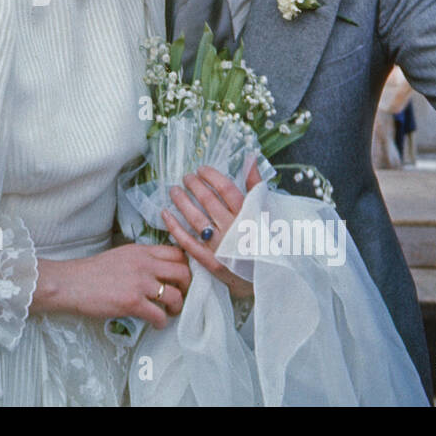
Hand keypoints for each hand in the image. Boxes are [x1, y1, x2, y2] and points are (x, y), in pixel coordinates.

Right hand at [32, 243, 191, 329]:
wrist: (71, 283)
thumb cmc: (92, 272)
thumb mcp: (120, 256)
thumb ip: (140, 260)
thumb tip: (158, 272)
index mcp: (141, 251)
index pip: (177, 253)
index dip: (186, 266)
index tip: (182, 278)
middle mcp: (144, 264)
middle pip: (183, 272)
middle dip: (187, 287)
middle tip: (181, 295)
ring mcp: (139, 283)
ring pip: (175, 295)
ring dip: (177, 307)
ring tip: (170, 312)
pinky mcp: (132, 302)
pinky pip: (159, 315)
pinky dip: (162, 322)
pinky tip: (156, 324)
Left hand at [161, 164, 261, 300]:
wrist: (271, 279)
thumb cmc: (269, 242)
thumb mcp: (268, 212)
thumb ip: (256, 185)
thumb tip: (250, 156)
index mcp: (250, 215)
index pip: (226, 189)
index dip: (211, 176)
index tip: (201, 169)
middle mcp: (234, 230)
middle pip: (208, 202)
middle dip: (194, 186)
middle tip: (185, 177)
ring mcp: (221, 247)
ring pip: (196, 219)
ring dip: (182, 202)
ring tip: (173, 190)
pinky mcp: (210, 263)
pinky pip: (188, 242)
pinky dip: (174, 227)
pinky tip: (165, 213)